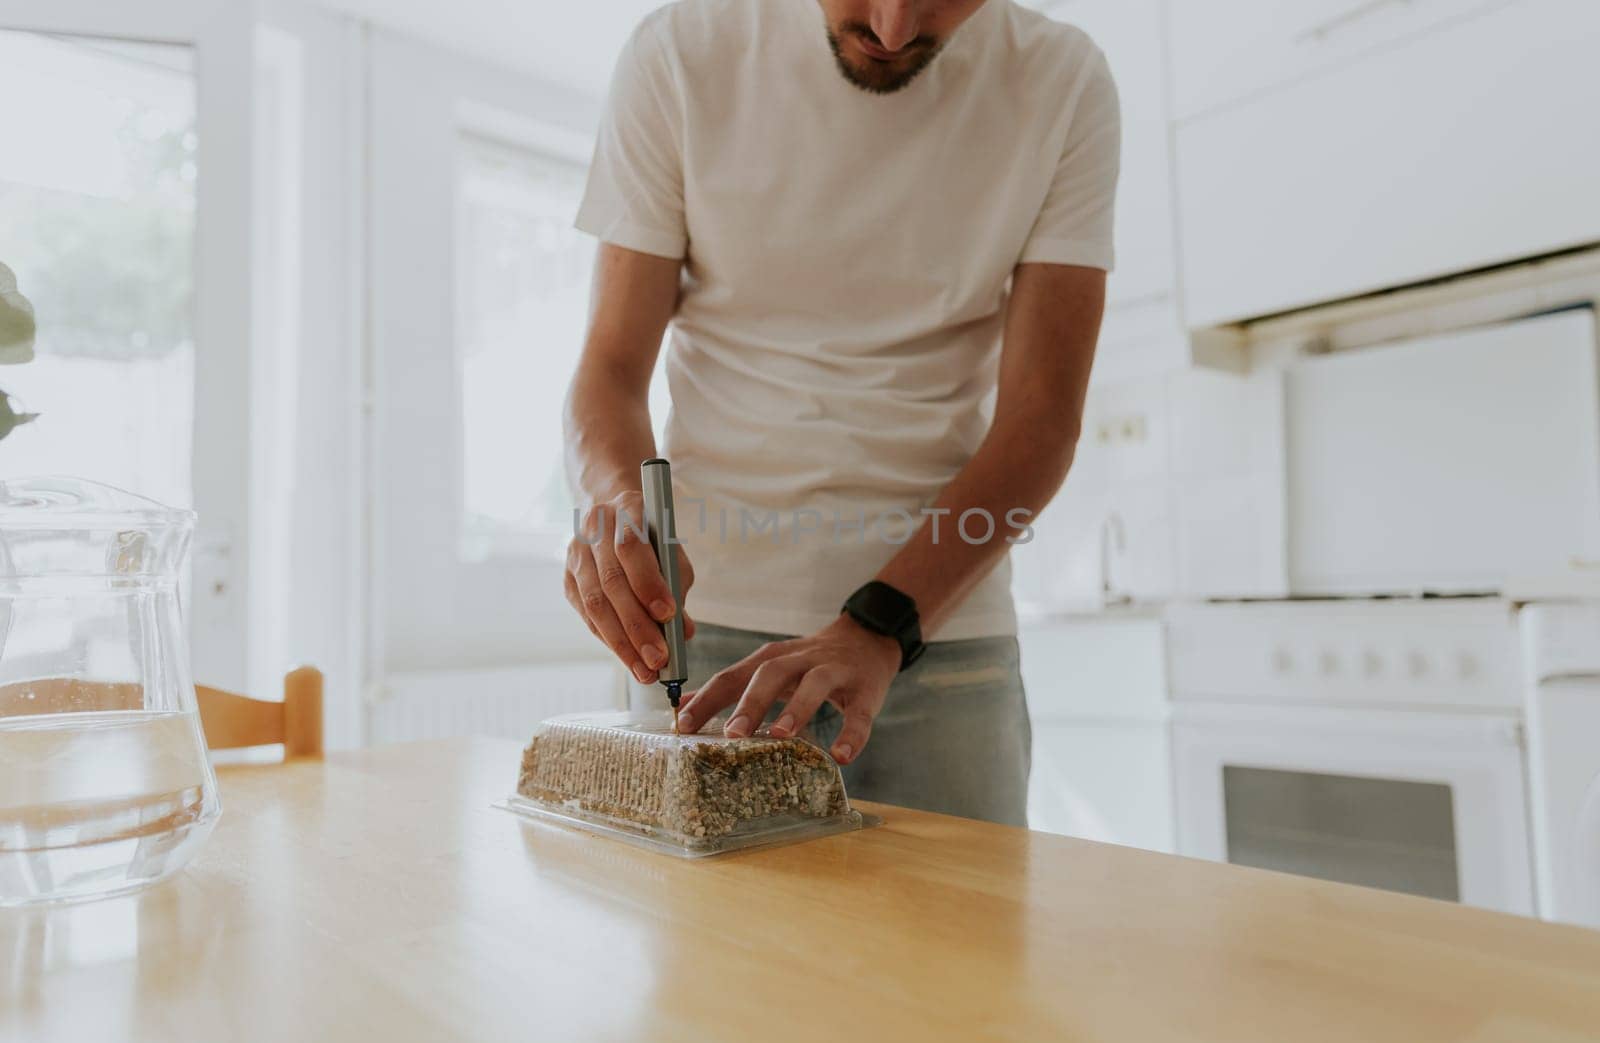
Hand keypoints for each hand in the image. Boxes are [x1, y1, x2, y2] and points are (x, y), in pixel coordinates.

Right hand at [565, 490, 694, 684]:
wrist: (615, 517)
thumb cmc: (652, 540)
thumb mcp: (672, 553)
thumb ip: (677, 588)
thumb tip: (684, 633)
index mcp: (627, 510)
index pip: (632, 547)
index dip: (648, 582)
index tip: (668, 615)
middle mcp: (595, 529)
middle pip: (611, 581)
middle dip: (637, 625)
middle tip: (659, 658)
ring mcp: (576, 554)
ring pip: (595, 603)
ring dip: (622, 642)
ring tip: (644, 669)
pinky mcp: (568, 580)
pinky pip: (587, 615)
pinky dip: (609, 639)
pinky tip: (628, 657)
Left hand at [676, 615, 899, 763]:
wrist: (868, 636)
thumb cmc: (808, 662)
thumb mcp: (769, 667)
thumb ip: (731, 686)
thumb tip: (681, 707)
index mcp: (771, 658)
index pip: (733, 676)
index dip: (707, 699)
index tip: (683, 725)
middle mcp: (800, 660)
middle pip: (770, 673)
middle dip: (749, 702)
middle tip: (731, 733)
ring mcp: (835, 671)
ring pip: (814, 684)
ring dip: (797, 708)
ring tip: (781, 735)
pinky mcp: (865, 689)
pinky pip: (859, 713)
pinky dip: (852, 734)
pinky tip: (842, 755)